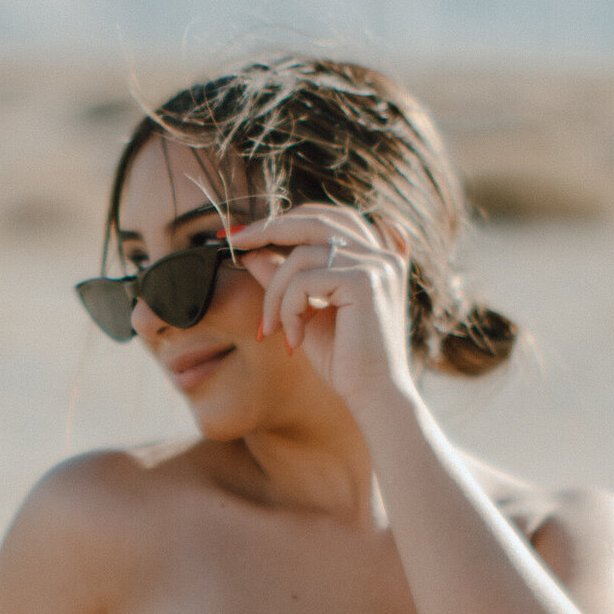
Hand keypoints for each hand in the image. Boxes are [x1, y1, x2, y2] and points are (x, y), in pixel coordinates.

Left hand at [224, 206, 414, 411]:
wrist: (374, 395)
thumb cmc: (344, 359)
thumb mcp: (306, 310)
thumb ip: (285, 278)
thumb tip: (251, 251)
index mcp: (373, 255)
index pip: (323, 218)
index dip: (282, 221)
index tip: (242, 234)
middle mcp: (380, 252)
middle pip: (311, 220)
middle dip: (267, 229)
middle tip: (233, 243)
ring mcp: (375, 264)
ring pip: (300, 256)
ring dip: (274, 294)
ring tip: (271, 328)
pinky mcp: (364, 281)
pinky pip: (304, 281)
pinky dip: (287, 309)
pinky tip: (294, 338)